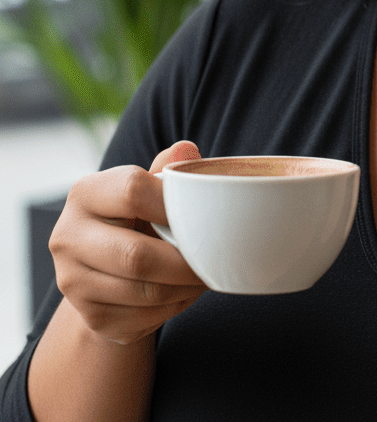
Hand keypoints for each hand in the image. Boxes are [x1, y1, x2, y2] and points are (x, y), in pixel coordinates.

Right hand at [49, 141, 208, 344]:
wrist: (106, 266)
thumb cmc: (138, 215)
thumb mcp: (148, 186)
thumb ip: (168, 168)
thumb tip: (187, 151)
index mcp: (85, 193)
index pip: (132, 190)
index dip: (174, 203)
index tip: (203, 212)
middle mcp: (67, 237)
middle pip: (136, 255)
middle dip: (186, 261)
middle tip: (216, 257)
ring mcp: (73, 282)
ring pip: (144, 292)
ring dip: (186, 287)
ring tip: (207, 273)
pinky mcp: (90, 316)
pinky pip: (145, 317)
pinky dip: (176, 306)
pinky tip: (186, 291)